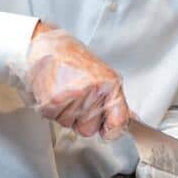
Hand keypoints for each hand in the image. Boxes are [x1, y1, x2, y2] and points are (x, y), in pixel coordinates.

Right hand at [18, 22, 128, 138]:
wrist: (46, 46)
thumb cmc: (73, 59)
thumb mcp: (102, 75)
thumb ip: (115, 101)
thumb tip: (131, 121)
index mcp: (110, 84)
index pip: (118, 123)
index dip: (112, 131)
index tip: (107, 130)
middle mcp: (93, 91)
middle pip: (89, 130)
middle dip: (82, 119)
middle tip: (77, 98)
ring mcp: (72, 97)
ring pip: (70, 126)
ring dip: (66, 113)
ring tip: (64, 91)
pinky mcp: (53, 101)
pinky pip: (54, 120)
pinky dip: (53, 110)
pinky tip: (54, 92)